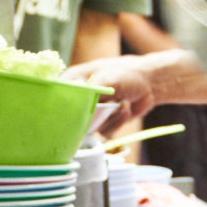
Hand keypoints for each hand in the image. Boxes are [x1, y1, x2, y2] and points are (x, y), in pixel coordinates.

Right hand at [66, 50, 191, 129]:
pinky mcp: (103, 122)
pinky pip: (104, 132)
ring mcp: (91, 111)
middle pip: (72, 118)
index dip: (62, 109)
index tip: (76, 111)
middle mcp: (78, 98)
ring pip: (90, 128)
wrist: (150, 82)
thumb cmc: (126, 74)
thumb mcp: (106, 80)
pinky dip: (117, 123)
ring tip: (121, 103)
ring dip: (109, 118)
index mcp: (72, 82)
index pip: (56, 99)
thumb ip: (89, 96)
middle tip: (107, 106)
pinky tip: (124, 109)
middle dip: (93, 116)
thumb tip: (78, 115)